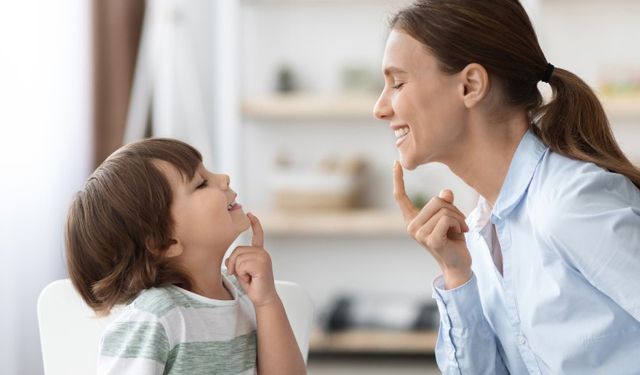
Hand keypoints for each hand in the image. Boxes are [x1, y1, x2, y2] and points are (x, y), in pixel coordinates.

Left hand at [225, 213, 277, 307]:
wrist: (263, 298)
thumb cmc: (254, 285)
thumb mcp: (241, 271)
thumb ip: (236, 261)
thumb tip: (227, 260)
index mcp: (259, 252)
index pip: (258, 235)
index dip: (254, 224)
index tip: (250, 214)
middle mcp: (262, 252)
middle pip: (237, 250)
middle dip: (233, 264)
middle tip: (242, 275)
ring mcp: (263, 257)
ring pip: (238, 258)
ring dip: (238, 271)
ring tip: (248, 277)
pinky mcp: (261, 264)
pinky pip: (242, 265)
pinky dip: (242, 274)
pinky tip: (251, 278)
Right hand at [393, 161, 471, 288]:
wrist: (459, 265)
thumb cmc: (453, 240)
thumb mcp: (449, 217)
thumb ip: (445, 204)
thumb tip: (446, 193)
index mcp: (412, 219)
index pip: (400, 197)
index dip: (398, 179)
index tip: (396, 163)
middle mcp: (411, 226)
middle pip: (435, 201)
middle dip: (453, 209)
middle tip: (459, 223)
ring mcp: (419, 234)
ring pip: (443, 210)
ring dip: (458, 218)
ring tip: (459, 230)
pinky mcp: (430, 240)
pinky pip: (447, 219)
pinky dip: (458, 223)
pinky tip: (460, 234)